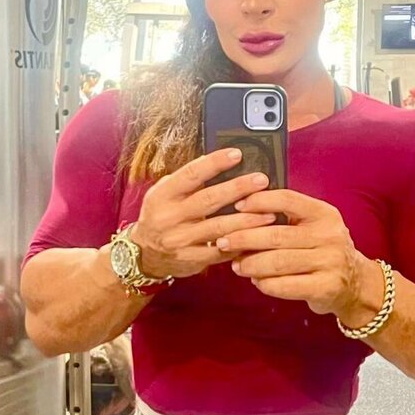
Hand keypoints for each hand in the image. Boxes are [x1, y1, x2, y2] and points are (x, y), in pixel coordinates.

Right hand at [131, 149, 275, 278]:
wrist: (145, 254)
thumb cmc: (161, 216)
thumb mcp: (165, 194)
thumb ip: (188, 181)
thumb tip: (218, 161)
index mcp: (163, 195)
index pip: (190, 175)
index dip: (214, 163)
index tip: (237, 154)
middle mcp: (170, 217)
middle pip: (208, 200)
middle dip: (238, 189)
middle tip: (261, 181)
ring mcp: (180, 240)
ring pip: (218, 228)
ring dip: (247, 220)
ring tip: (270, 213)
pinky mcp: (191, 259)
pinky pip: (220, 251)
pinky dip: (240, 243)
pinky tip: (258, 237)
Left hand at [215, 189, 374, 317]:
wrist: (355, 283)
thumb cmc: (322, 250)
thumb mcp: (313, 226)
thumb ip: (286, 217)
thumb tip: (241, 212)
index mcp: (324, 214)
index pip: (287, 200)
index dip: (259, 201)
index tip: (237, 206)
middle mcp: (329, 236)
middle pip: (277, 235)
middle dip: (244, 238)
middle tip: (223, 242)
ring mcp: (330, 263)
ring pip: (278, 262)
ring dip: (251, 264)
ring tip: (236, 265)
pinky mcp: (325, 288)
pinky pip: (286, 285)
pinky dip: (266, 284)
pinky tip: (256, 281)